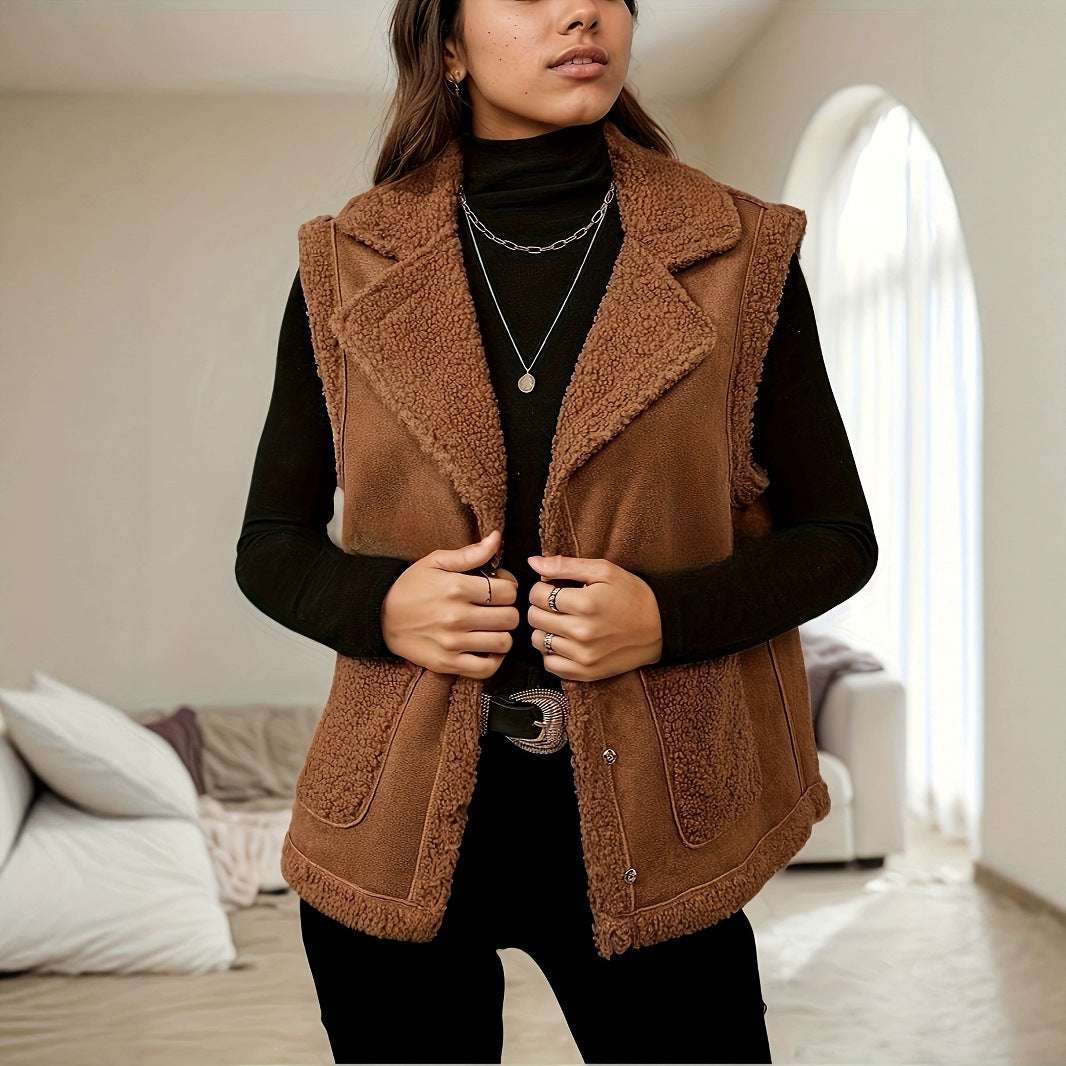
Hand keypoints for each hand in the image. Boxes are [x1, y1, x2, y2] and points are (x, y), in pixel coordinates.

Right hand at [381, 529, 519, 677]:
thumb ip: (470, 553)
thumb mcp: (436, 562)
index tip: (499, 586)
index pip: (508, 591)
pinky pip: (486, 669)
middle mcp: (456, 617)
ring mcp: (452, 643)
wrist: (379, 616)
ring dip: (502, 634)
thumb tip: (497, 538)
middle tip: (497, 607)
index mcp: (456, 588)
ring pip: (503, 642)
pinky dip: (494, 659)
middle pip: (510, 617)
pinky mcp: (446, 663)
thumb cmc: (410, 586)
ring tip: (492, 627)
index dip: (508, 586)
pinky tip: (487, 647)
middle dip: (508, 610)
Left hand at [526, 554, 663, 680]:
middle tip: (558, 604)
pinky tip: (565, 641)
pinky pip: (550, 665)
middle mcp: (582, 633)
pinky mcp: (586, 673)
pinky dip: (551, 653)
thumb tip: (533, 562)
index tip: (554, 587)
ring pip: (538, 641)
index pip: (537, 594)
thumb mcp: (604, 571)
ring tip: (562, 622)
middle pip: (534, 617)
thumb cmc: (633, 595)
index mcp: (585, 604)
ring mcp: (583, 656)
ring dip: (545, 629)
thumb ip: (565, 565)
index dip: (542, 587)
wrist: (662, 628)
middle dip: (541, 606)